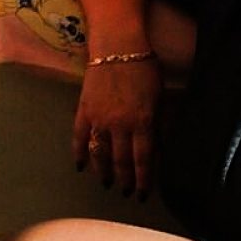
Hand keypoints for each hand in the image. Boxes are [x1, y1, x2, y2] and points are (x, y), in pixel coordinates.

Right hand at [72, 58, 161, 199]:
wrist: (118, 47)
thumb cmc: (145, 67)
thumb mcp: (160, 95)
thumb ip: (159, 121)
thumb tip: (160, 146)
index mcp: (143, 121)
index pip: (144, 159)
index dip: (144, 179)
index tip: (143, 194)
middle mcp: (120, 125)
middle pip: (121, 160)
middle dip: (125, 179)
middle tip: (126, 192)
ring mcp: (99, 119)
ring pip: (100, 154)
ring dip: (103, 172)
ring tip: (108, 183)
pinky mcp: (84, 111)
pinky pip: (80, 138)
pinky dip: (80, 154)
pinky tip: (81, 166)